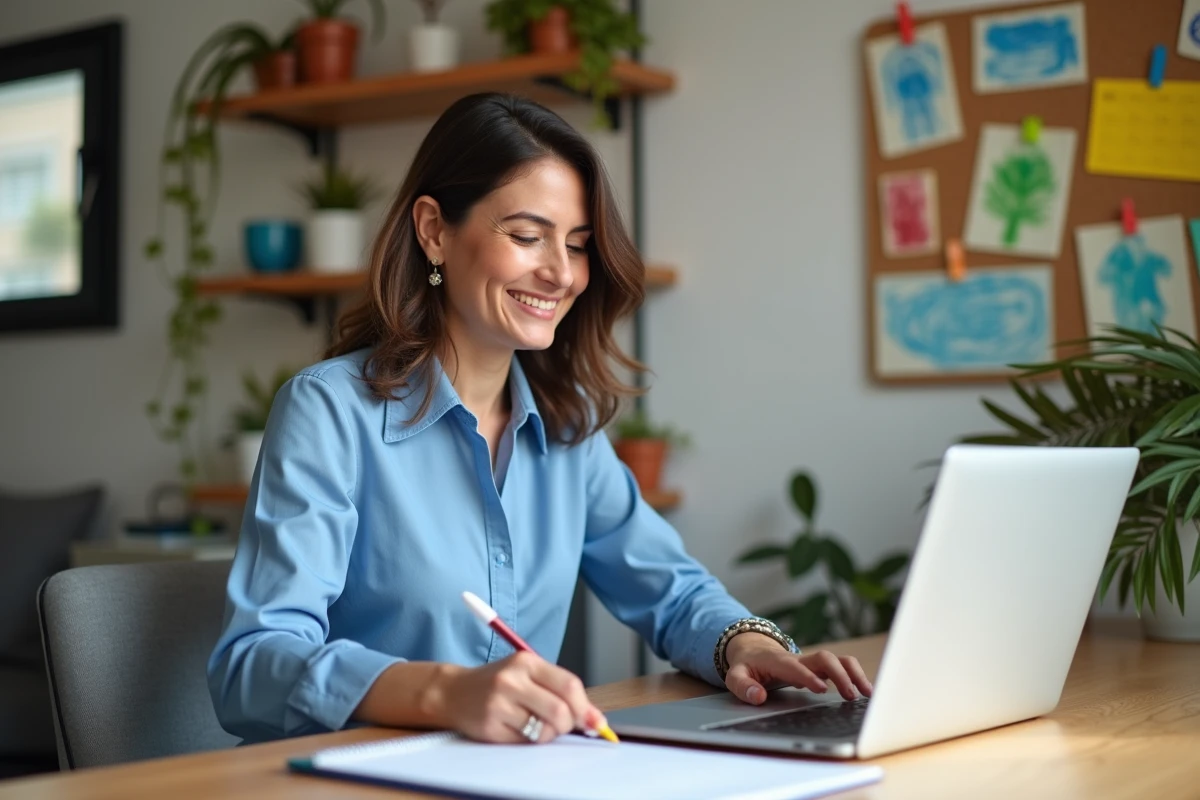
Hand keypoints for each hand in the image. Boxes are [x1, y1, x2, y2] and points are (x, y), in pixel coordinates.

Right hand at [430, 652, 609, 743]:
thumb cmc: (498, 683)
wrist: (454, 692)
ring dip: (549, 734)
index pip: (569, 684)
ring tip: (538, 726)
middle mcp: (512, 679)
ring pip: (544, 730)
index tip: (594, 721)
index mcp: (526, 661)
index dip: (586, 706)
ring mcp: (499, 703)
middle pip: (560, 710)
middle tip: (563, 725)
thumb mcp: (528, 674)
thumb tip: (594, 718)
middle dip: (568, 724)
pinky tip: (518, 729)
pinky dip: (529, 740)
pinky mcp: (490, 726)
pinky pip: (524, 742)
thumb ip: (560, 690)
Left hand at [723, 632, 873, 704]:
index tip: (822, 689)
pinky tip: (865, 692)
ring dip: (854, 673)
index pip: (796, 668)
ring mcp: (811, 661)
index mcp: (778, 662)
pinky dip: (855, 675)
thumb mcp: (735, 675)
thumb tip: (758, 697)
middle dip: (839, 675)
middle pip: (824, 658)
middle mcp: (799, 659)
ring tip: (867, 693)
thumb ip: (743, 686)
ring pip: (838, 659)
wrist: (753, 648)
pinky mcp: (819, 666)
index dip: (808, 677)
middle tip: (850, 696)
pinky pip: (841, 666)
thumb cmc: (746, 665)